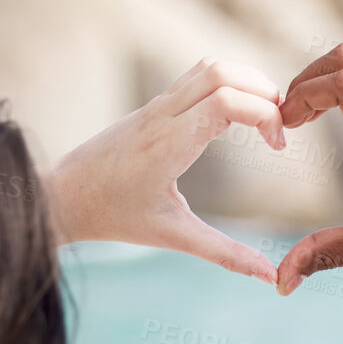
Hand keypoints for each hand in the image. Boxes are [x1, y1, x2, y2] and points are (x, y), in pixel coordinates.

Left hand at [46, 59, 285, 282]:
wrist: (61, 197)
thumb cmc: (113, 217)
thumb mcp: (173, 237)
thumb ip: (225, 254)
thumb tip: (269, 277)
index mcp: (170, 144)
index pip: (226, 101)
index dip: (265, 115)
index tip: (278, 147)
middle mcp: (163, 115)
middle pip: (223, 71)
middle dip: (264, 91)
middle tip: (281, 127)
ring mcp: (156, 106)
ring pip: (210, 67)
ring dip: (247, 82)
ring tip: (265, 117)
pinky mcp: (152, 106)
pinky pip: (196, 77)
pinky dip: (227, 84)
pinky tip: (236, 117)